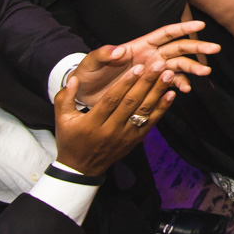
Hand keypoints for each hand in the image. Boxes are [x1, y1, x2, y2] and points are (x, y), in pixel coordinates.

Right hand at [54, 67, 175, 176]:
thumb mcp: (62, 119)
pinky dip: (162, 108)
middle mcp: (110, 130)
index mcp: (92, 123)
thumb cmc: (71, 140)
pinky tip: (171, 94)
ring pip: (144, 111)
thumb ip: (65, 98)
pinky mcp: (135, 140)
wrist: (82, 168)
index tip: (138, 67)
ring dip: (158, 92)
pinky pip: (150, 122)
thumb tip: (74, 79)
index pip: (111, 100)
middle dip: (147, 82)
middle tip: (159, 65)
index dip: (126, 83)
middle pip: (131, 103)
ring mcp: (125, 136)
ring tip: (168, 75)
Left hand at [70, 19, 219, 100]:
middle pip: (179, 48)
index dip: (182, 28)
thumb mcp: (90, 63)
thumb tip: (119, 51)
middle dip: (197, 47)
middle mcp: (150, 56)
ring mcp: (153, 71)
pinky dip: (180, 85)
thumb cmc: (88, 75)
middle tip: (215, 49)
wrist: (84, 95)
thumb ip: (103, 55)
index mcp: (139, 46)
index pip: (165, 34)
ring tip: (206, 73)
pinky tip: (185, 90)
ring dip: (193, 68)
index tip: (200, 25)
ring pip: (179, 66)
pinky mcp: (152, 86)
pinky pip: (170, 84)